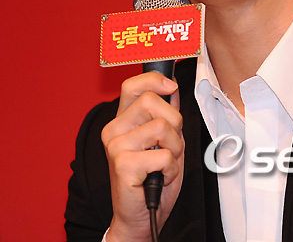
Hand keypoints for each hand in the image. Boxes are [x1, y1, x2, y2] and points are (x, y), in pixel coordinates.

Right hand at [101, 72, 183, 241]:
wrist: (141, 217)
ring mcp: (116, 147)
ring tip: (164, 163)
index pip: (132, 85)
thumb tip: (172, 87)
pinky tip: (160, 177)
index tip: (170, 86)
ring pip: (163, 126)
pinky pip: (164, 155)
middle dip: (175, 122)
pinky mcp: (122, 165)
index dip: (154, 80)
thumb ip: (166, 114)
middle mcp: (114, 130)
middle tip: (169, 144)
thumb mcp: (164, 139)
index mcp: (122, 120)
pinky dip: (171, 168)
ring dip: (175, 148)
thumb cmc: (153, 178)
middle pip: (152, 101)